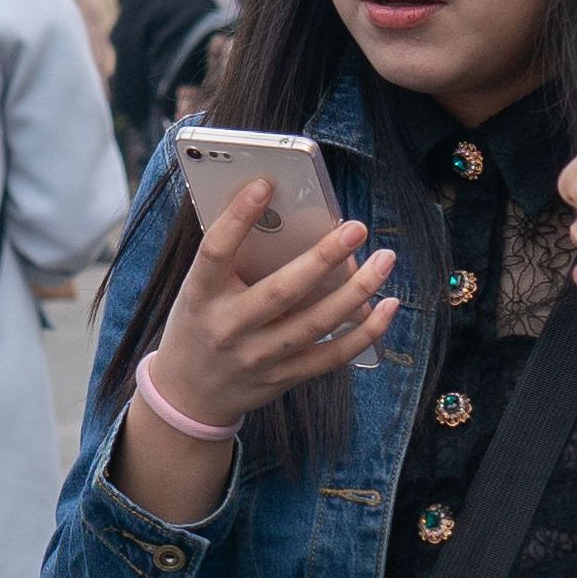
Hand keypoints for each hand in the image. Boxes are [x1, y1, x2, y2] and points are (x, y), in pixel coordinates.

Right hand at [135, 180, 394, 443]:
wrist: (188, 393)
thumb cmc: (200, 323)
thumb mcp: (200, 290)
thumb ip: (234, 260)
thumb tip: (287, 217)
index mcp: (200, 295)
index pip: (215, 251)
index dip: (237, 217)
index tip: (265, 183)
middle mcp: (228, 328)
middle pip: (281, 291)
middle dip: (323, 258)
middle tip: (357, 227)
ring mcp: (257, 357)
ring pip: (316, 323)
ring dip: (357, 291)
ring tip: (384, 260)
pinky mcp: (283, 377)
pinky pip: (332, 355)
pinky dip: (365, 332)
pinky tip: (388, 305)